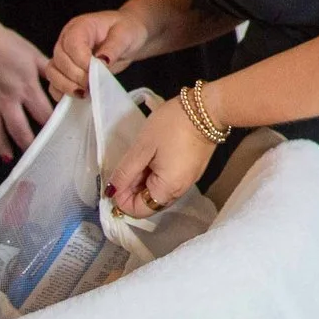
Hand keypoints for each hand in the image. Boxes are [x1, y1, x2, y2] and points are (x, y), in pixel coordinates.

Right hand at [0, 14, 54, 162]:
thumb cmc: (5, 42)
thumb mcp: (33, 53)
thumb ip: (49, 70)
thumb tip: (65, 82)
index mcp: (25, 89)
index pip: (43, 113)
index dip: (52, 125)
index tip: (59, 136)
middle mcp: (5, 100)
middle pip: (18, 128)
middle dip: (28, 143)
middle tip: (35, 155)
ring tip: (6, 158)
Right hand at [48, 11, 151, 97]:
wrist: (129, 37)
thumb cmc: (127, 30)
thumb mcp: (126, 35)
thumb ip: (113, 47)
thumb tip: (102, 62)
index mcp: (80, 26)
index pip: (71, 44)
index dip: (81, 61)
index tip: (97, 70)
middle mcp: (66, 40)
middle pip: (59, 60)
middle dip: (76, 76)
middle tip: (93, 84)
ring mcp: (64, 55)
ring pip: (52, 72)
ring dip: (66, 86)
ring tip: (85, 93)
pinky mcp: (65, 70)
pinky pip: (54, 83)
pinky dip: (61, 92)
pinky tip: (77, 97)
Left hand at [106, 95, 215, 219]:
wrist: (207, 108)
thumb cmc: (172, 126)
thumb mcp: (142, 147)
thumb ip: (124, 173)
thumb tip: (111, 192)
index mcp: (168, 189)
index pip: (138, 210)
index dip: (121, 198)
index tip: (117, 176)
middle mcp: (179, 191)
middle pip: (148, 202)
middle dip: (133, 187)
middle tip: (130, 161)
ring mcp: (188, 180)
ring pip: (157, 190)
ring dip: (144, 179)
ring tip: (142, 155)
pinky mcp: (192, 170)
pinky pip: (168, 180)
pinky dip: (156, 173)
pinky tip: (154, 154)